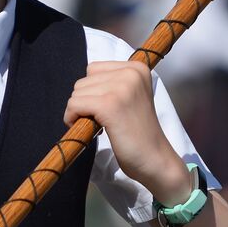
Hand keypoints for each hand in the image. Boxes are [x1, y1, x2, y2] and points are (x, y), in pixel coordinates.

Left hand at [64, 60, 192, 203]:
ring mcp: (121, 88)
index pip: (93, 69)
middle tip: (102, 121)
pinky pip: (75, 105)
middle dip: (85, 102)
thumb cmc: (138, 132)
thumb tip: (80, 85)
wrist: (154, 158)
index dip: (92, 91)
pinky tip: (89, 130)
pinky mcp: (110, 105)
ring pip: (77, 93)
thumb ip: (112, 84)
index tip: (105, 108)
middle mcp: (130, 73)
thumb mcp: (130, 97)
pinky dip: (73, 118)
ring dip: (79, 112)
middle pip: (83, 82)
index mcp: (137, 68)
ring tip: (99, 125)